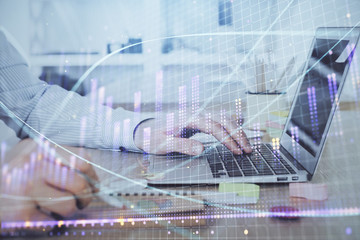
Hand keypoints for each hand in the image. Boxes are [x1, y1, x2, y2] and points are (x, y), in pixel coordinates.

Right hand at [0, 139, 98, 221]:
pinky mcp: (20, 212)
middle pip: (79, 184)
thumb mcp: (39, 155)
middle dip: (85, 198)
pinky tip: (41, 212)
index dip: (93, 177)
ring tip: (60, 207)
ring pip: (68, 205)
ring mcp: (27, 188)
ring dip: (69, 210)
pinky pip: (51, 221)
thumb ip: (65, 162)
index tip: (93, 186)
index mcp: (44, 148)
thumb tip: (94, 184)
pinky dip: (51, 220)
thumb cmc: (19, 172)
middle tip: (81, 201)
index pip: (83, 160)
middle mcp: (35, 165)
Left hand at [134, 112, 251, 155]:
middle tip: (248, 150)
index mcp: (187, 118)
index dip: (227, 138)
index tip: (237, 151)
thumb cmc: (152, 138)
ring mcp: (198, 115)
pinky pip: (219, 119)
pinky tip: (237, 134)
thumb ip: (181, 145)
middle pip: (222, 119)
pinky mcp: (199, 119)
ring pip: (223, 118)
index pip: (213, 126)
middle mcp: (195, 113)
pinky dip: (230, 126)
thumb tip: (201, 149)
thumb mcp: (163, 145)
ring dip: (236, 130)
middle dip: (238, 134)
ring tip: (246, 145)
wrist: (144, 129)